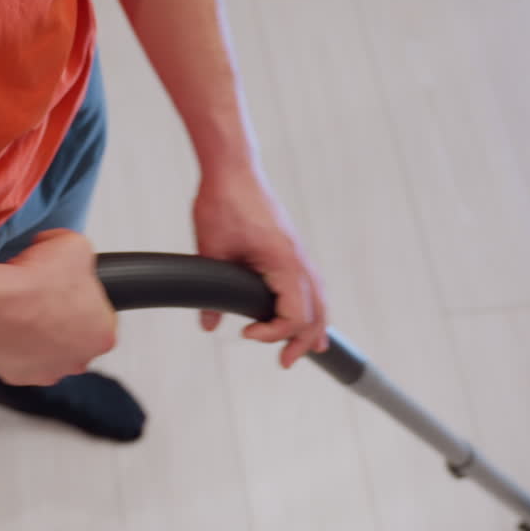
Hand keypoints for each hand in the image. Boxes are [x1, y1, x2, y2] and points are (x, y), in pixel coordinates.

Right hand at [0, 229, 116, 385]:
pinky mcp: (17, 375)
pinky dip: (13, 342)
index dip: (83, 295)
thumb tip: (67, 249)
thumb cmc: (33, 285)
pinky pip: (19, 357)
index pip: (102, 314)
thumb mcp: (74, 246)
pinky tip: (7, 322)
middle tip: (43, 294)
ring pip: (47, 349)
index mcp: (103, 334)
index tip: (68, 285)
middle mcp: (78, 360)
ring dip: (38, 331)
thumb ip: (80, 251)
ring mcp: (48, 371)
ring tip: (21, 307)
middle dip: (61, 316)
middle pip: (74, 334)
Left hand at [194, 168, 328, 367]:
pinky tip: (305, 315)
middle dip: (303, 340)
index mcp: (284, 260)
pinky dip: (312, 304)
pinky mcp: (290, 247)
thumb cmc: (223, 201)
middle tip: (285, 362)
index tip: (246, 334)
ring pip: (319, 297)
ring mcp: (298, 252)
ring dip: (314, 324)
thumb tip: (210, 324)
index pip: (294, 313)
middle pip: (316, 310)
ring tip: (309, 349)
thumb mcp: (211, 250)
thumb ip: (211, 293)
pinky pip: (310, 283)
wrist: (232, 168)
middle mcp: (298, 257)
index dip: (274, 332)